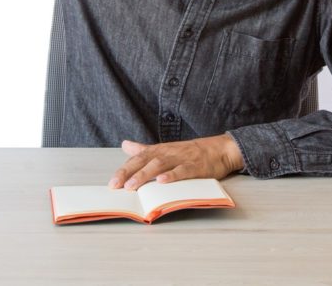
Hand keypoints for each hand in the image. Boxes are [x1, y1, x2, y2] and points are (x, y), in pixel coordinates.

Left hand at [108, 134, 244, 190]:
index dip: (124, 170)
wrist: (219, 149)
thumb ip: (144, 149)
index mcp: (159, 150)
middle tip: (116, 185)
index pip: (138, 159)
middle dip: (129, 173)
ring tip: (132, 186)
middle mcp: (168, 153)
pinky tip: (162, 182)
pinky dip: (172, 176)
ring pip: (160, 165)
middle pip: (145, 161)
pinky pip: (182, 171)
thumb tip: (125, 144)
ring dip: (145, 175)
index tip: (112, 183)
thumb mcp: (165, 149)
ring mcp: (181, 159)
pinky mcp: (195, 166)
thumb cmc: (190, 152)